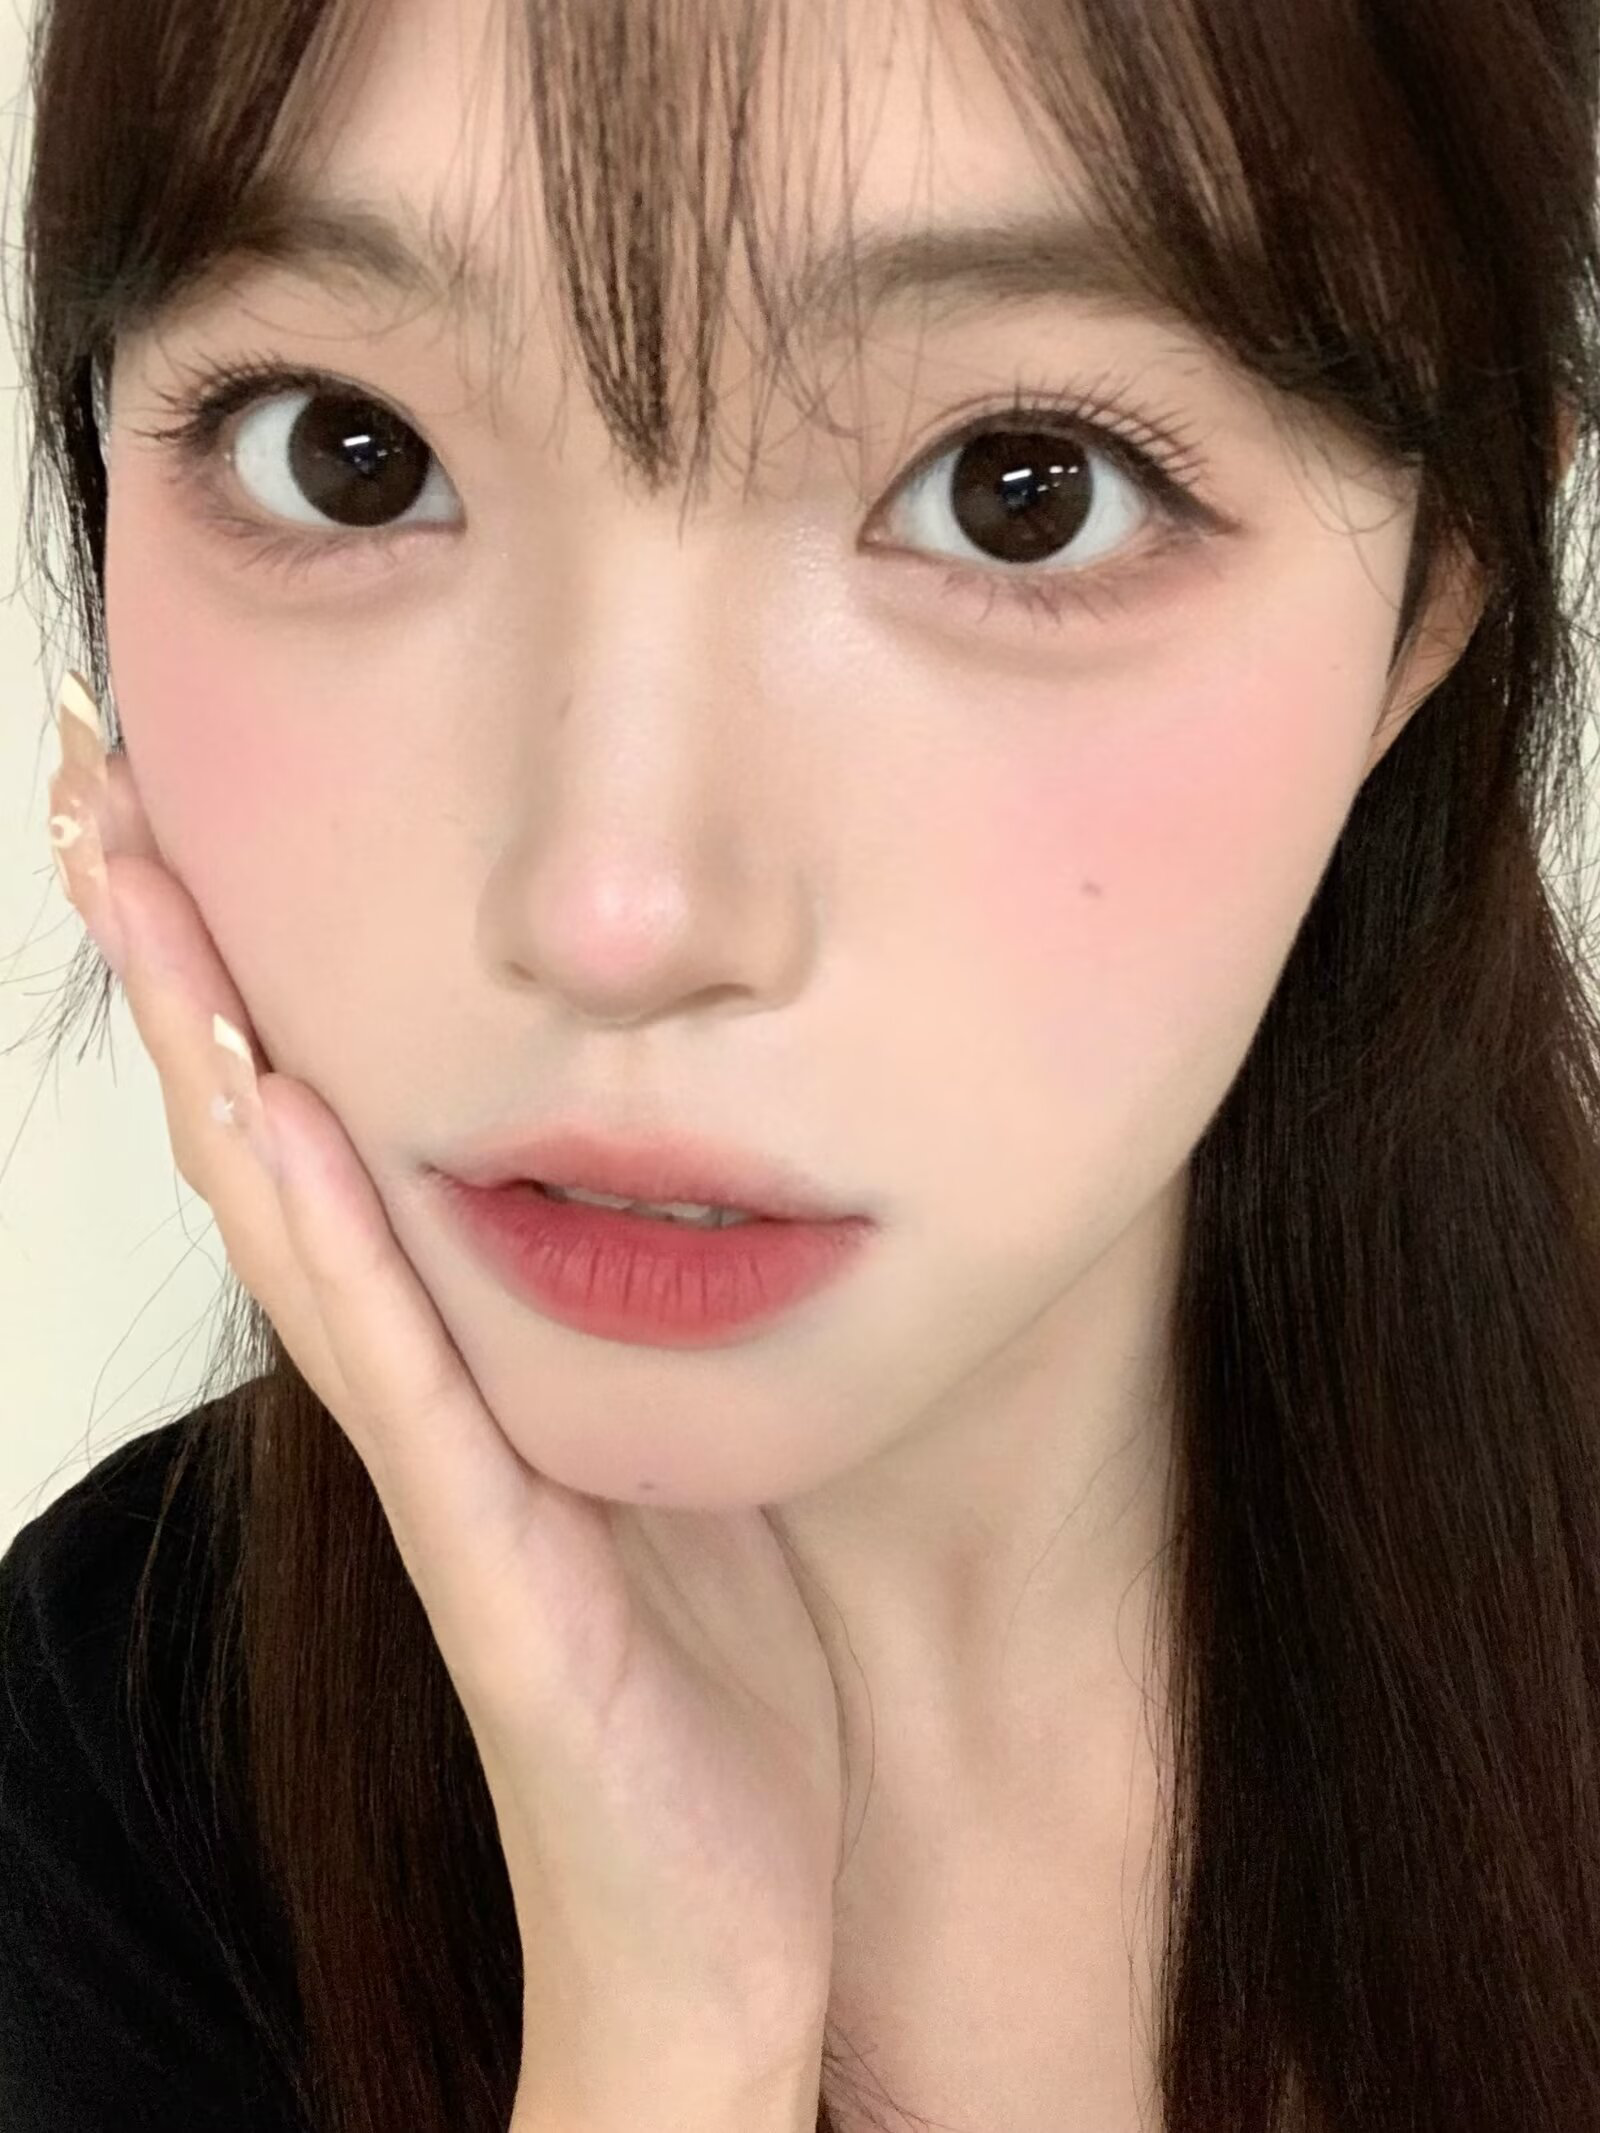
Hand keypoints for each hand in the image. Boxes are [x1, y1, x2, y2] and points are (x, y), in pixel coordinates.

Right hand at [46, 675, 842, 2117]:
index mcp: (476, 1367)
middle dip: (187, 968)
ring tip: (136, 880)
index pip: (336, 1141)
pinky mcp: (492, 1571)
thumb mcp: (691, 1470)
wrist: (708, 1941)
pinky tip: (277, 1120)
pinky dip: (333, 1251)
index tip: (196, 823)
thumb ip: (653, 1341)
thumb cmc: (705, 1707)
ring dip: (216, 1057)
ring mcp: (443, 1482)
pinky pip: (403, 1385)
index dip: (257, 984)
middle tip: (101, 786)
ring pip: (301, 1235)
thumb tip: (678, 1193)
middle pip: (274, 1149)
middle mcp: (429, 1403)